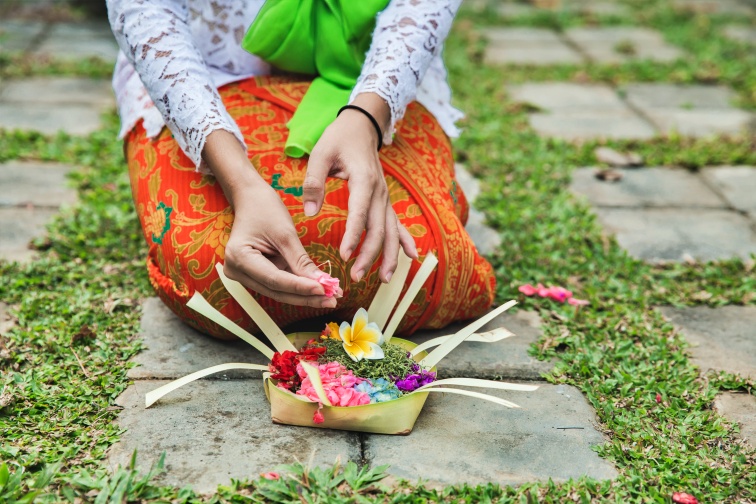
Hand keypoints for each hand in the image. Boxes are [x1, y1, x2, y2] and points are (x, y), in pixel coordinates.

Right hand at [203, 130, 340, 307]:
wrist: (250, 198)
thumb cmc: (265, 208)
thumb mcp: (285, 233)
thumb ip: (300, 260)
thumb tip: (320, 283)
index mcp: (239, 257)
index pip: (274, 279)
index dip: (300, 287)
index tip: (324, 289)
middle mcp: (236, 270)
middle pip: (276, 290)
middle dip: (306, 296)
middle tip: (332, 299)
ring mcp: (244, 274)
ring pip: (278, 291)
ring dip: (304, 295)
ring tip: (330, 296)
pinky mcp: (254, 274)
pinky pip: (278, 284)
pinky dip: (298, 287)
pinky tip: (319, 289)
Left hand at [303, 93, 417, 282]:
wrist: (362, 125)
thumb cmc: (339, 138)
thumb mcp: (321, 153)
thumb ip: (314, 182)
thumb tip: (310, 212)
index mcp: (363, 180)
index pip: (360, 212)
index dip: (354, 235)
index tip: (344, 254)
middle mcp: (379, 192)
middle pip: (379, 228)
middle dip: (369, 255)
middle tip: (356, 275)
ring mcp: (385, 198)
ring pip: (391, 231)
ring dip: (388, 256)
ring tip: (382, 279)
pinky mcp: (385, 201)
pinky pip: (398, 224)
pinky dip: (404, 241)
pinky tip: (412, 257)